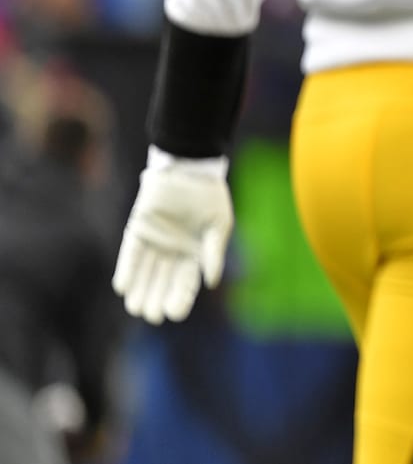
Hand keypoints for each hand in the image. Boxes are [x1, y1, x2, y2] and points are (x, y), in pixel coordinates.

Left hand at [112, 155, 232, 324]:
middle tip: (151, 315)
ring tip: (136, 308)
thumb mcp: (219, 225)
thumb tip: (212, 282)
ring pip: (145, 273)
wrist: (189, 167)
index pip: (186, 283)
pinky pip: (130, 255)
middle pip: (163, 282)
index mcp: (193, 254)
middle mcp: (172, 252)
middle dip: (157, 299)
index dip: (180, 298)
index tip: (175, 313)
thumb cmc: (210, 196)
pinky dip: (127, 270)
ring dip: (140, 290)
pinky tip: (123, 287)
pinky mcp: (137, 231)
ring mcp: (154, 243)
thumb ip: (214, 253)